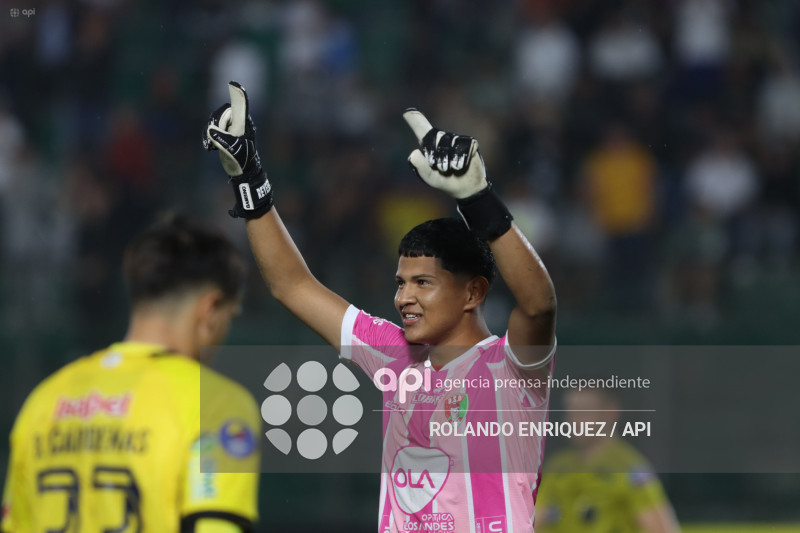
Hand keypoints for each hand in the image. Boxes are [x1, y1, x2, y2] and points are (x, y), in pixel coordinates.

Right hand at [204, 82, 272, 218]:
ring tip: (212, 146)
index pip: (240, 107)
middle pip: (222, 112)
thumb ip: (223, 138)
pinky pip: (212, 128)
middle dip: (216, 123)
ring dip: (211, 131)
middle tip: (216, 138)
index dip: (237, 95)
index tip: (233, 84)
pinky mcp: (224, 134)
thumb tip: (211, 130)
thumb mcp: (233, 150)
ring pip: (215, 120)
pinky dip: (208, 136)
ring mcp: (231, 128)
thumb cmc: (242, 160)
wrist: (243, 172)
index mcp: (244, 124)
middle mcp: (238, 123)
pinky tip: (209, 147)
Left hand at [403, 109, 487, 198]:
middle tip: (441, 168)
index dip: (415, 121)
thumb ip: (420, 167)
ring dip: (450, 158)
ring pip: (452, 141)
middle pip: (437, 136)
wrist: (464, 188)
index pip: (422, 130)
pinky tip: (461, 166)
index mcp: (430, 146)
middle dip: (438, 154)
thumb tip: (414, 152)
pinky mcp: (470, 144)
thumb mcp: (430, 177)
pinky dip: (462, 158)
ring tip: (451, 169)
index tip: (406, 112)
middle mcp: (443, 140)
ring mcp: (457, 141)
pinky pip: (466, 145)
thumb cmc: (444, 181)